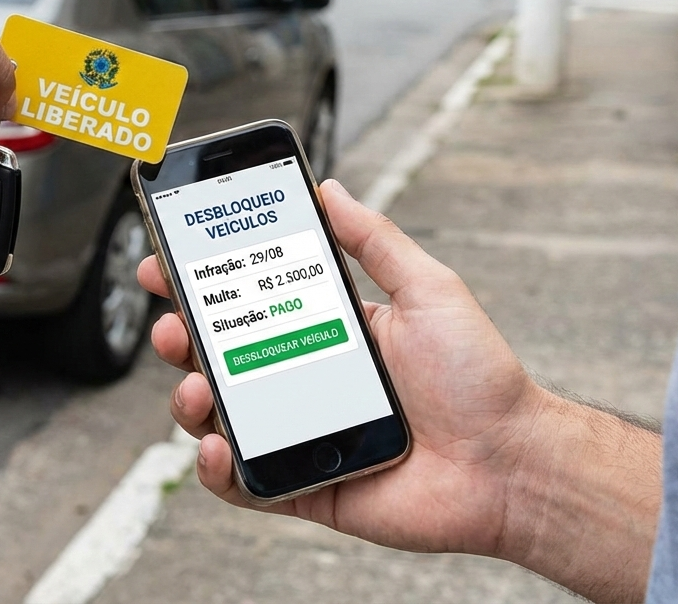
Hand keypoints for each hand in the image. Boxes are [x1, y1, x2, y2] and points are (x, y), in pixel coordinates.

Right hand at [140, 180, 661, 600]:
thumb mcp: (429, 289)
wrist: (512, 464)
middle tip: (172, 326)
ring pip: (218, 419)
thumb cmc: (480, 378)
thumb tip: (330, 189)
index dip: (200, 287)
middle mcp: (303, 381)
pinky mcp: (303, 489)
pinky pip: (242, 483)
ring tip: (196, 386)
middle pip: (218, 359)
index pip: (248, 305)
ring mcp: (299, 436)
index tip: (165, 265)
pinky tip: (219, 447)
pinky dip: (216, 470)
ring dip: (189, 400)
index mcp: (326, 332)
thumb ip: (375, 240)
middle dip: (179, 339)